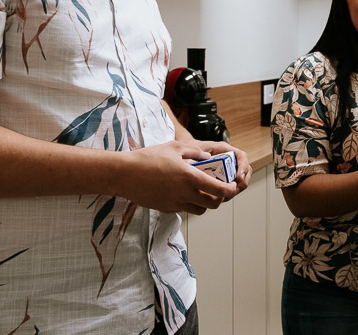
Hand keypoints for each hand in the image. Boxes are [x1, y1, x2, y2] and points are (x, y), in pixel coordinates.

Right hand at [120, 140, 239, 213]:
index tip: (232, 186)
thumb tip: (207, 156)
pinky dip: (189, 203)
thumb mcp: (174, 147)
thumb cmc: (148, 157)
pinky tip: (183, 192)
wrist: (125, 174)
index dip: (230, 190)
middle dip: (219, 199)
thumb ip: (195, 152)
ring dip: (205, 203)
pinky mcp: (166, 208)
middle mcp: (185, 193)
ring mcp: (175, 203)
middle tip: (218, 189)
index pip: (219, 190)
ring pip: (199, 210)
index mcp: (190, 177)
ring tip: (201, 191)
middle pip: (213, 204)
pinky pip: (184, 209)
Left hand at [192, 140, 252, 196]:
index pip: (241, 156)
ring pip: (239, 182)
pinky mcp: (223, 180)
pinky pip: (230, 188)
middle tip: (232, 190)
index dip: (243, 167)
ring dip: (233, 190)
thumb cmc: (191, 149)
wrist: (185, 153)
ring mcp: (227, 170)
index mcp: (224, 150)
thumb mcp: (193, 149)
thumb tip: (200, 164)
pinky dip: (226, 194)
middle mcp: (228, 160)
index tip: (239, 178)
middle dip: (241, 183)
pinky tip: (218, 197)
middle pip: (244, 172)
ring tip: (223, 195)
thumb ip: (196, 155)